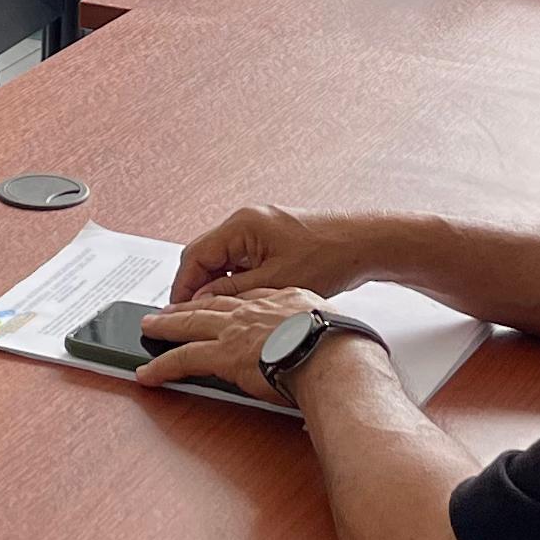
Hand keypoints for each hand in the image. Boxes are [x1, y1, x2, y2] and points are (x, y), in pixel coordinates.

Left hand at [130, 284, 325, 404]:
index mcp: (283, 300)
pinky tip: (147, 372)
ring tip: (149, 328)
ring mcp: (236, 330)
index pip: (246, 297)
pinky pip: (183, 359)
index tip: (217, 301)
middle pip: (212, 304)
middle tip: (169, 307)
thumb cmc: (344, 346)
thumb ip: (320, 334)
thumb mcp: (334, 325)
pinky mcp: (223, 355)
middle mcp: (255, 309)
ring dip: (166, 326)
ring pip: (189, 325)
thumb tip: (326, 353)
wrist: (336, 354)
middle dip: (188, 305)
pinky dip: (162, 366)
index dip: (228, 299)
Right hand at [172, 202, 384, 303]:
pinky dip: (235, 281)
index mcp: (242, 225)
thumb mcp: (275, 283)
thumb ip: (234, 292)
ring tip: (216, 314)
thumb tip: (203, 303)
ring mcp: (258, 229)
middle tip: (190, 317)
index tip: (176, 311)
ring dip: (217, 285)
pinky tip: (241, 302)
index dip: (182, 286)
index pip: (195, 255)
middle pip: (205, 256)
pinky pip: (240, 260)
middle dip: (196, 287)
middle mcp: (246, 222)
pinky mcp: (270, 240)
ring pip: (222, 260)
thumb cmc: (329, 256)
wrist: (363, 245)